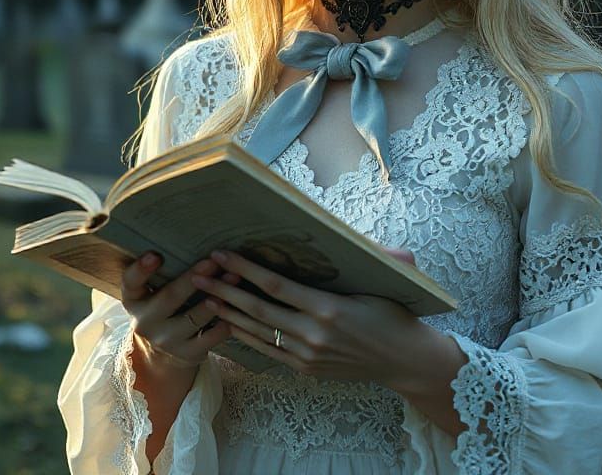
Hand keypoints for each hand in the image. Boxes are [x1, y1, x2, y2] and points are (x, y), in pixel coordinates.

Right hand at [120, 252, 241, 371]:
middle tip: (213, 261)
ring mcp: (166, 341)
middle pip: (169, 297)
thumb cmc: (164, 307)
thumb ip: (164, 271)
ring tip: (235, 277)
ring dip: (217, 296)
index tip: (155, 255)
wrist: (162, 355)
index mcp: (135, 299)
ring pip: (194, 318)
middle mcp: (146, 322)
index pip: (131, 282)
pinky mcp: (187, 354)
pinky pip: (211, 337)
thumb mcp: (153, 291)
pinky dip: (226, 320)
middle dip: (193, 278)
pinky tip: (239, 306)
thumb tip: (193, 232)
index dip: (141, 269)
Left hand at [190, 244, 425, 385]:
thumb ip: (371, 254)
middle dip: (223, 290)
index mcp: (328, 308)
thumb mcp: (384, 281)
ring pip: (257, 331)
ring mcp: (306, 355)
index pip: (276, 285)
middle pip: (257, 309)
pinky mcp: (305, 368)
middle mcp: (312, 334)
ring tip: (203, 297)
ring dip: (228, 313)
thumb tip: (358, 232)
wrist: (404, 361)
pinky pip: (267, 350)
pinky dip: (245, 336)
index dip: (245, 269)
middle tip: (197, 274)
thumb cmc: (394, 314)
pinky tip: (228, 324)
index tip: (222, 253)